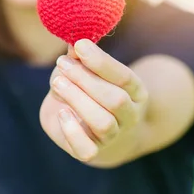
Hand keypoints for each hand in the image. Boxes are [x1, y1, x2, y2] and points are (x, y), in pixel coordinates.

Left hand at [39, 39, 148, 164]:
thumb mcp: (86, 71)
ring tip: (58, 84)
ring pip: (103, 123)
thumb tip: (73, 41)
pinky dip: (72, 132)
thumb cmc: (89, 92)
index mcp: (135, 91)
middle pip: (115, 100)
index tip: (80, 45)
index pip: (124, 77)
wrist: (94, 132)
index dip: (102, 61)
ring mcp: (112, 136)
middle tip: (62, 64)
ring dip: (78, 100)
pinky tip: (62, 114)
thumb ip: (80, 59)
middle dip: (86, 80)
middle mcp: (129, 115)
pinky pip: (87, 150)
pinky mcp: (92, 152)